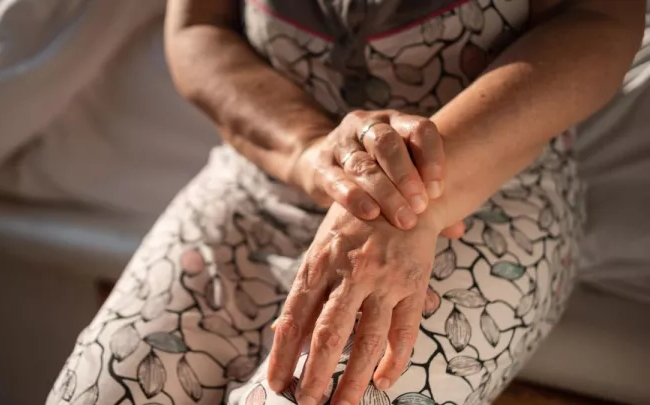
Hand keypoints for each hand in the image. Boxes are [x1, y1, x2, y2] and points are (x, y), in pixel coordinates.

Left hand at [267, 204, 440, 404]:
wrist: (404, 191)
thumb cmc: (354, 224)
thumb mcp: (321, 247)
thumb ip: (306, 290)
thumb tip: (282, 334)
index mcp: (319, 262)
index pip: (295, 317)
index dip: (283, 355)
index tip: (276, 385)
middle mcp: (350, 271)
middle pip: (329, 334)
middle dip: (315, 375)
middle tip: (306, 404)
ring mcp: (384, 279)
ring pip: (368, 340)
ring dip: (352, 380)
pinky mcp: (413, 284)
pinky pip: (405, 331)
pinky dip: (394, 361)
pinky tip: (382, 382)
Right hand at [291, 110, 446, 230]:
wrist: (320, 163)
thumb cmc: (374, 172)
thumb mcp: (401, 174)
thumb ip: (427, 195)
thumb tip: (457, 229)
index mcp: (395, 122)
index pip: (419, 128)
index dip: (432, 157)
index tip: (438, 190)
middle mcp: (367, 126)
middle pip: (388, 143)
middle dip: (406, 176)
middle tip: (420, 206)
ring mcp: (341, 143)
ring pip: (363, 164)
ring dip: (385, 192)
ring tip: (402, 219)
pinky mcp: (321, 164)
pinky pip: (337, 179)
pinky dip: (354, 197)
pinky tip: (370, 213)